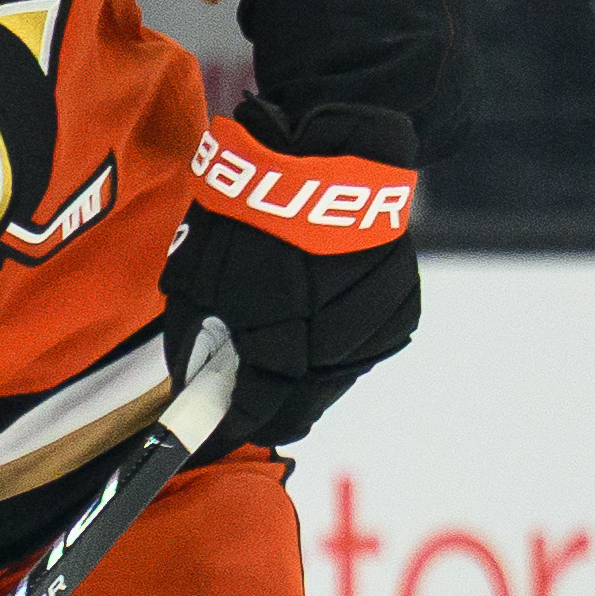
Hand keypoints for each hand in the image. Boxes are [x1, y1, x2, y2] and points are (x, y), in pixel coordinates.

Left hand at [171, 106, 417, 443]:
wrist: (326, 157)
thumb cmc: (249, 213)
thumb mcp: (196, 276)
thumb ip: (194, 338)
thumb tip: (192, 381)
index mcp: (278, 336)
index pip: (258, 408)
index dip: (233, 428)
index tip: (212, 438)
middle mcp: (333, 339)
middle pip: (305, 402)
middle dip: (273, 412)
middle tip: (249, 416)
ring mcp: (373, 324)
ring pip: (340, 377)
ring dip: (310, 383)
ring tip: (283, 381)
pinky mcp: (402, 304)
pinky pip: (369, 346)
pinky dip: (343, 351)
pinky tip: (321, 342)